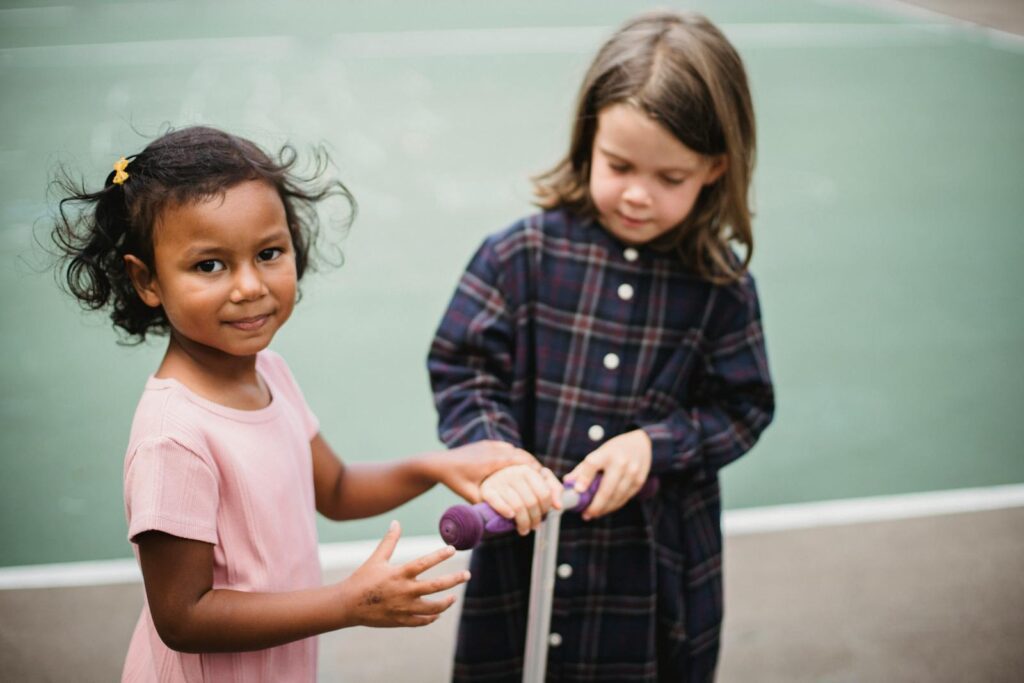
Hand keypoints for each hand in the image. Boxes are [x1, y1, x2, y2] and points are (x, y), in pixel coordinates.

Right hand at [341, 521, 468, 627]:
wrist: (347, 605)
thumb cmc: (363, 579)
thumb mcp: (377, 559)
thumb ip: (390, 541)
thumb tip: (396, 522)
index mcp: (399, 574)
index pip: (424, 562)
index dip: (440, 555)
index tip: (453, 549)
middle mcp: (404, 591)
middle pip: (436, 586)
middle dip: (454, 579)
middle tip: (467, 574)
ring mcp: (404, 608)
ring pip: (433, 608)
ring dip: (446, 603)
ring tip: (454, 597)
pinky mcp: (401, 621)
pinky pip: (422, 621)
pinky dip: (432, 617)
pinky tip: (438, 613)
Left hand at [428, 440, 536, 503]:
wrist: (438, 463)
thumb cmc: (454, 479)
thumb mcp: (470, 494)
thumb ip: (488, 503)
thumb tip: (509, 515)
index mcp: (493, 460)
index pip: (522, 461)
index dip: (536, 471)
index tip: (545, 480)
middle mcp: (494, 449)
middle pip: (522, 455)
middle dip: (535, 467)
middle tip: (545, 479)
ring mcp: (491, 445)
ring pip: (516, 452)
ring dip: (526, 462)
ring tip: (536, 475)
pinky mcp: (487, 445)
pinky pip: (507, 449)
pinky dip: (516, 458)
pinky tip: (519, 469)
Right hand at [480, 464, 562, 534]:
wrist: (490, 476)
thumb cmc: (519, 483)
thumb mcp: (538, 481)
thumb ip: (553, 489)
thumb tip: (558, 506)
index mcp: (528, 470)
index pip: (544, 494)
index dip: (545, 509)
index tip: (543, 515)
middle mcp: (513, 473)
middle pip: (531, 502)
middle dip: (535, 519)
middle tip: (534, 527)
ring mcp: (499, 481)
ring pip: (517, 506)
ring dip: (523, 522)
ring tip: (524, 530)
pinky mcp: (487, 490)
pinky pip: (497, 502)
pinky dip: (505, 511)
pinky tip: (511, 517)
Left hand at [565, 429, 651, 520]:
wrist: (641, 444)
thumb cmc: (613, 451)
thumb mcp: (598, 453)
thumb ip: (583, 469)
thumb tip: (567, 483)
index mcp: (606, 453)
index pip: (592, 464)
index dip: (584, 478)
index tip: (577, 491)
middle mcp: (620, 462)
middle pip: (607, 488)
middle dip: (595, 505)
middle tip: (586, 514)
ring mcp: (632, 473)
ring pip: (616, 497)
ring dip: (604, 509)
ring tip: (593, 514)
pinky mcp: (639, 482)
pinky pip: (624, 498)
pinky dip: (614, 506)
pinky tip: (605, 509)